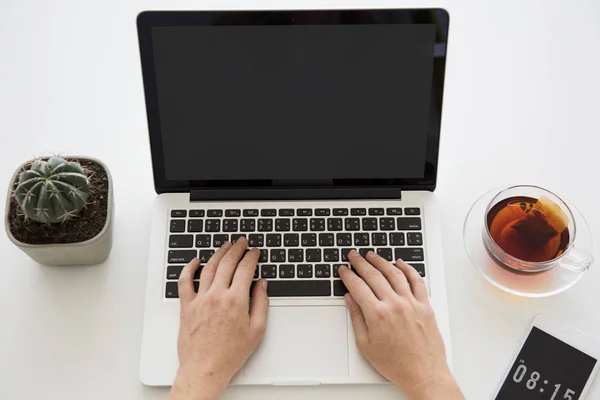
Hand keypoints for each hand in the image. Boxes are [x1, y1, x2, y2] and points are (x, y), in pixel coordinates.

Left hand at [169, 239, 268, 399]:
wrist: (204, 368)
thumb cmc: (229, 354)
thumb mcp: (256, 330)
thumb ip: (261, 303)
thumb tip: (261, 285)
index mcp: (236, 300)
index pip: (245, 268)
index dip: (252, 256)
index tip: (254, 252)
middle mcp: (217, 295)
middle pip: (227, 263)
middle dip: (237, 249)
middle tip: (241, 242)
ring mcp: (200, 299)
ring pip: (209, 267)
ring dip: (218, 253)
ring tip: (225, 246)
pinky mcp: (187, 305)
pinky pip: (185, 281)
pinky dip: (189, 268)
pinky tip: (195, 261)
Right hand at [340, 251, 463, 399]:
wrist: (423, 373)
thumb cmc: (395, 364)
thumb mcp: (366, 345)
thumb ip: (356, 318)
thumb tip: (350, 299)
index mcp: (377, 314)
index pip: (358, 286)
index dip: (348, 275)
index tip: (343, 270)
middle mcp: (394, 305)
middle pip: (374, 275)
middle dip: (361, 263)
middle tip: (354, 256)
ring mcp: (411, 303)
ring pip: (394, 273)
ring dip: (381, 261)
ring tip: (372, 255)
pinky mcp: (425, 306)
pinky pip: (417, 281)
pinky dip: (408, 269)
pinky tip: (400, 263)